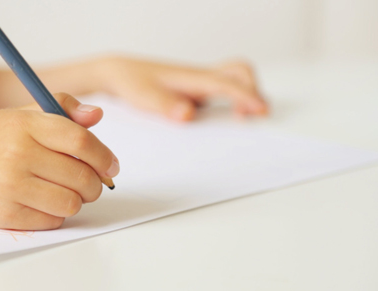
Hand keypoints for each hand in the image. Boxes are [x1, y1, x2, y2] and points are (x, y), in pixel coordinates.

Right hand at [0, 93, 118, 229]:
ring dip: (76, 201)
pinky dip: (55, 215)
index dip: (104, 156)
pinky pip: (52, 221)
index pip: (80, 141)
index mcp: (24, 125)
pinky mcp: (5, 215)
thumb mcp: (19, 117)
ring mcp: (9, 187)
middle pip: (82, 176)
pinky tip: (42, 203)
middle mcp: (16, 154)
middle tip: (91, 184)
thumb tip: (96, 115)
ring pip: (71, 203)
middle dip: (95, 184)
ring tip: (64, 192)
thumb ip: (60, 110)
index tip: (111, 167)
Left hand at [95, 56, 267, 121]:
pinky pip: (223, 95)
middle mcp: (200, 79)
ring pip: (234, 83)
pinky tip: (222, 127)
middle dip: (253, 91)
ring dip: (245, 98)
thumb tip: (188, 115)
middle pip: (240, 73)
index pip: (226, 83)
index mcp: (191, 77)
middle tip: (254, 117)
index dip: (246, 96)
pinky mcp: (196, 96)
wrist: (119, 74)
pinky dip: (232, 105)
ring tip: (241, 124)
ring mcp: (200, 87)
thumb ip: (165, 105)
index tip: (261, 111)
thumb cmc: (132, 82)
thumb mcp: (143, 96)